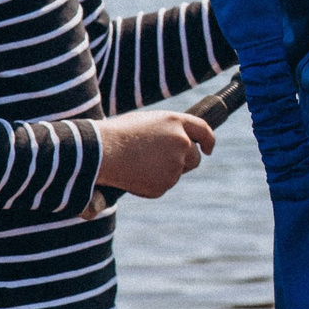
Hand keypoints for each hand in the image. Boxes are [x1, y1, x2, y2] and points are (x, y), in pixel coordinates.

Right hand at [94, 109, 214, 199]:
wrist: (100, 152)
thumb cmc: (116, 135)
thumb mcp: (146, 123)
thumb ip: (167, 133)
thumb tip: (176, 148)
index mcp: (176, 122)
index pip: (202, 130)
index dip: (208, 140)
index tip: (208, 149)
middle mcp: (182, 142)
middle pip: (194, 158)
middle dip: (184, 162)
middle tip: (162, 162)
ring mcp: (175, 165)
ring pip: (175, 173)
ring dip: (161, 172)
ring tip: (136, 164)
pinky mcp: (164, 184)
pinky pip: (161, 186)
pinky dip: (150, 184)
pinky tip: (133, 175)